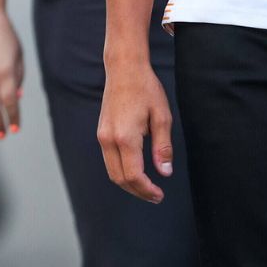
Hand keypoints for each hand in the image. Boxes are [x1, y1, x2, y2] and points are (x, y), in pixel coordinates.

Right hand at [98, 57, 172, 202]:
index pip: (134, 175)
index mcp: (125, 137)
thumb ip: (163, 147)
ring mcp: (102, 136)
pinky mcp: (101, 133)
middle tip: (156, 196)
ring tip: (148, 187)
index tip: (160, 195)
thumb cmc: (146, 89)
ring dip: (129, 184)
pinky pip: (109, 160)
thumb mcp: (162, 117)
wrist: (124, 69)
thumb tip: (165, 172)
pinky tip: (137, 171)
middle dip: (138, 191)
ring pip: (112, 172)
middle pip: (120, 179)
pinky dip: (122, 171)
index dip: (147, 190)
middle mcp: (109, 139)